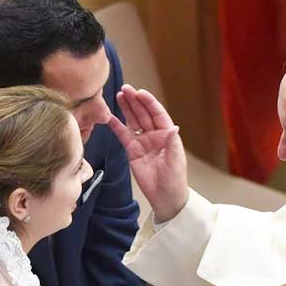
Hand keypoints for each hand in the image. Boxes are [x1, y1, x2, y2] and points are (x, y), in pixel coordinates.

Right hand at [108, 85, 188, 222]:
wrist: (165, 197)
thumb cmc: (175, 178)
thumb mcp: (176, 160)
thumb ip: (172, 142)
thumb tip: (173, 127)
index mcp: (167, 134)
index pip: (157, 114)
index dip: (149, 102)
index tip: (140, 92)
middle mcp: (155, 135)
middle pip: (143, 114)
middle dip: (135, 101)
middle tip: (125, 89)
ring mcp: (143, 142)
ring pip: (133, 121)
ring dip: (127, 108)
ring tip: (119, 95)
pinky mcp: (132, 151)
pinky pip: (123, 135)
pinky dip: (116, 126)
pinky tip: (109, 116)